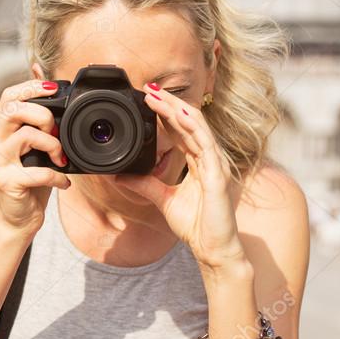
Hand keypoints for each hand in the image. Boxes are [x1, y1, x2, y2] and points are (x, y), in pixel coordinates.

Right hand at [0, 80, 71, 236]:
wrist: (21, 219)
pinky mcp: (5, 182)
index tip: (53, 89)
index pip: (8, 96)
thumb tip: (39, 72)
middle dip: (42, 115)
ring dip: (52, 145)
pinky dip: (57, 177)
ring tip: (61, 159)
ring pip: (26, 136)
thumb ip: (38, 115)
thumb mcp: (38, 145)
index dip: (30, 87)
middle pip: (12, 110)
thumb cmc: (32, 182)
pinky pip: (38, 171)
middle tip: (56, 131)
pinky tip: (64, 183)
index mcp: (0, 132)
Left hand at [114, 84, 246, 271]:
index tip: (147, 99)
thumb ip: (145, 184)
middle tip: (149, 88)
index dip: (166, 113)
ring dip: (177, 109)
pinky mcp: (218, 175)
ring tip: (159, 95)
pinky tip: (180, 115)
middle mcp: (209, 158)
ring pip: (198, 127)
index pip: (182, 129)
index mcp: (198, 161)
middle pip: (189, 122)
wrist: (212, 249)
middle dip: (169, 103)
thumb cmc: (196, 225)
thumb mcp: (163, 199)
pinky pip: (206, 145)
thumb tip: (121, 174)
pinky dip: (193, 128)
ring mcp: (216, 164)